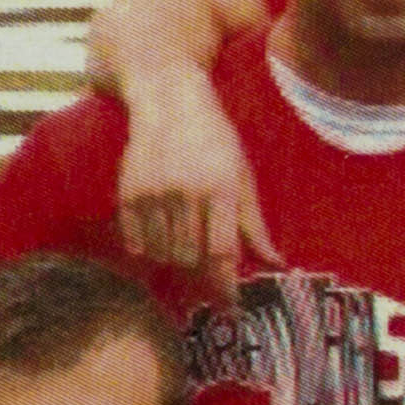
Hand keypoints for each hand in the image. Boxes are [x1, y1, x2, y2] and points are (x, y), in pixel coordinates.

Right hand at [115, 84, 260, 286]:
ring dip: (174, 258)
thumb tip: (275, 264)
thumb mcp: (242, 175)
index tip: (232, 305)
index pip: (222, 252)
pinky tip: (158, 237)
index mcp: (221, 188)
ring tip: (182, 240)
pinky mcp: (129, 191)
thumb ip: (254, 224)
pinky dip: (148, 248)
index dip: (226, 285)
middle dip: (200, 268)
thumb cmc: (214, 140)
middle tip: (204, 262)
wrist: (168, 99)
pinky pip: (136, 242)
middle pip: (191, 257)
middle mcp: (186, 191)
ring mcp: (155, 191)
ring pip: (164, 253)